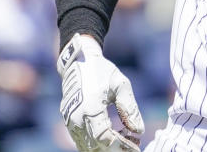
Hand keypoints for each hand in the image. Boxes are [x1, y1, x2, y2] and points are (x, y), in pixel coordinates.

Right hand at [58, 34, 143, 151]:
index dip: (121, 146)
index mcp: (91, 108)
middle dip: (116, 149)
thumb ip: (129, 108)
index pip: (105, 138)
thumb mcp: (121, 85)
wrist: (78, 63)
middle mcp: (77, 118)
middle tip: (134, 144)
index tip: (136, 147)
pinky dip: (97, 143)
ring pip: (87, 146)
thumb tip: (139, 130)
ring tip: (126, 139)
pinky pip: (82, 140)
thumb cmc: (102, 72)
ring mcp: (70, 121)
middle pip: (96, 146)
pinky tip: (113, 135)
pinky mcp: (68, 122)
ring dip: (106, 148)